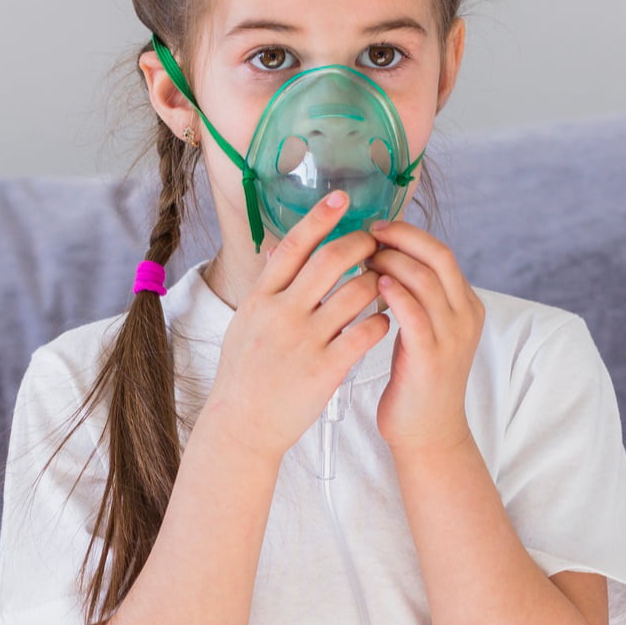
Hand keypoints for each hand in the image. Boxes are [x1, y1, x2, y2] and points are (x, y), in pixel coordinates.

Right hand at [203, 190, 389, 462]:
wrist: (242, 426)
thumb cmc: (245, 375)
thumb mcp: (245, 324)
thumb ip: (265, 288)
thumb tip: (276, 250)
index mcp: (261, 298)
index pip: (294, 245)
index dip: (320, 217)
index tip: (343, 198)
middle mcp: (282, 313)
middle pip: (330, 260)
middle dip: (360, 244)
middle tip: (375, 242)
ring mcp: (304, 340)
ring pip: (355, 293)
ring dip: (376, 282)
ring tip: (382, 284)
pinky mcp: (325, 369)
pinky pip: (364, 333)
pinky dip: (380, 321)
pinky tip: (383, 321)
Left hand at [363, 217, 483, 456]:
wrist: (427, 433)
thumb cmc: (416, 380)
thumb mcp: (425, 332)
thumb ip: (416, 298)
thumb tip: (382, 258)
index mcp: (467, 305)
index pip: (441, 252)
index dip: (408, 233)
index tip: (376, 228)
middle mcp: (466, 316)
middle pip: (438, 256)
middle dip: (400, 238)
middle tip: (367, 234)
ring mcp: (452, 336)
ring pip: (424, 279)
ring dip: (389, 262)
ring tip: (362, 260)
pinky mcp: (431, 356)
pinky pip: (413, 313)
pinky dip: (393, 292)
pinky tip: (371, 284)